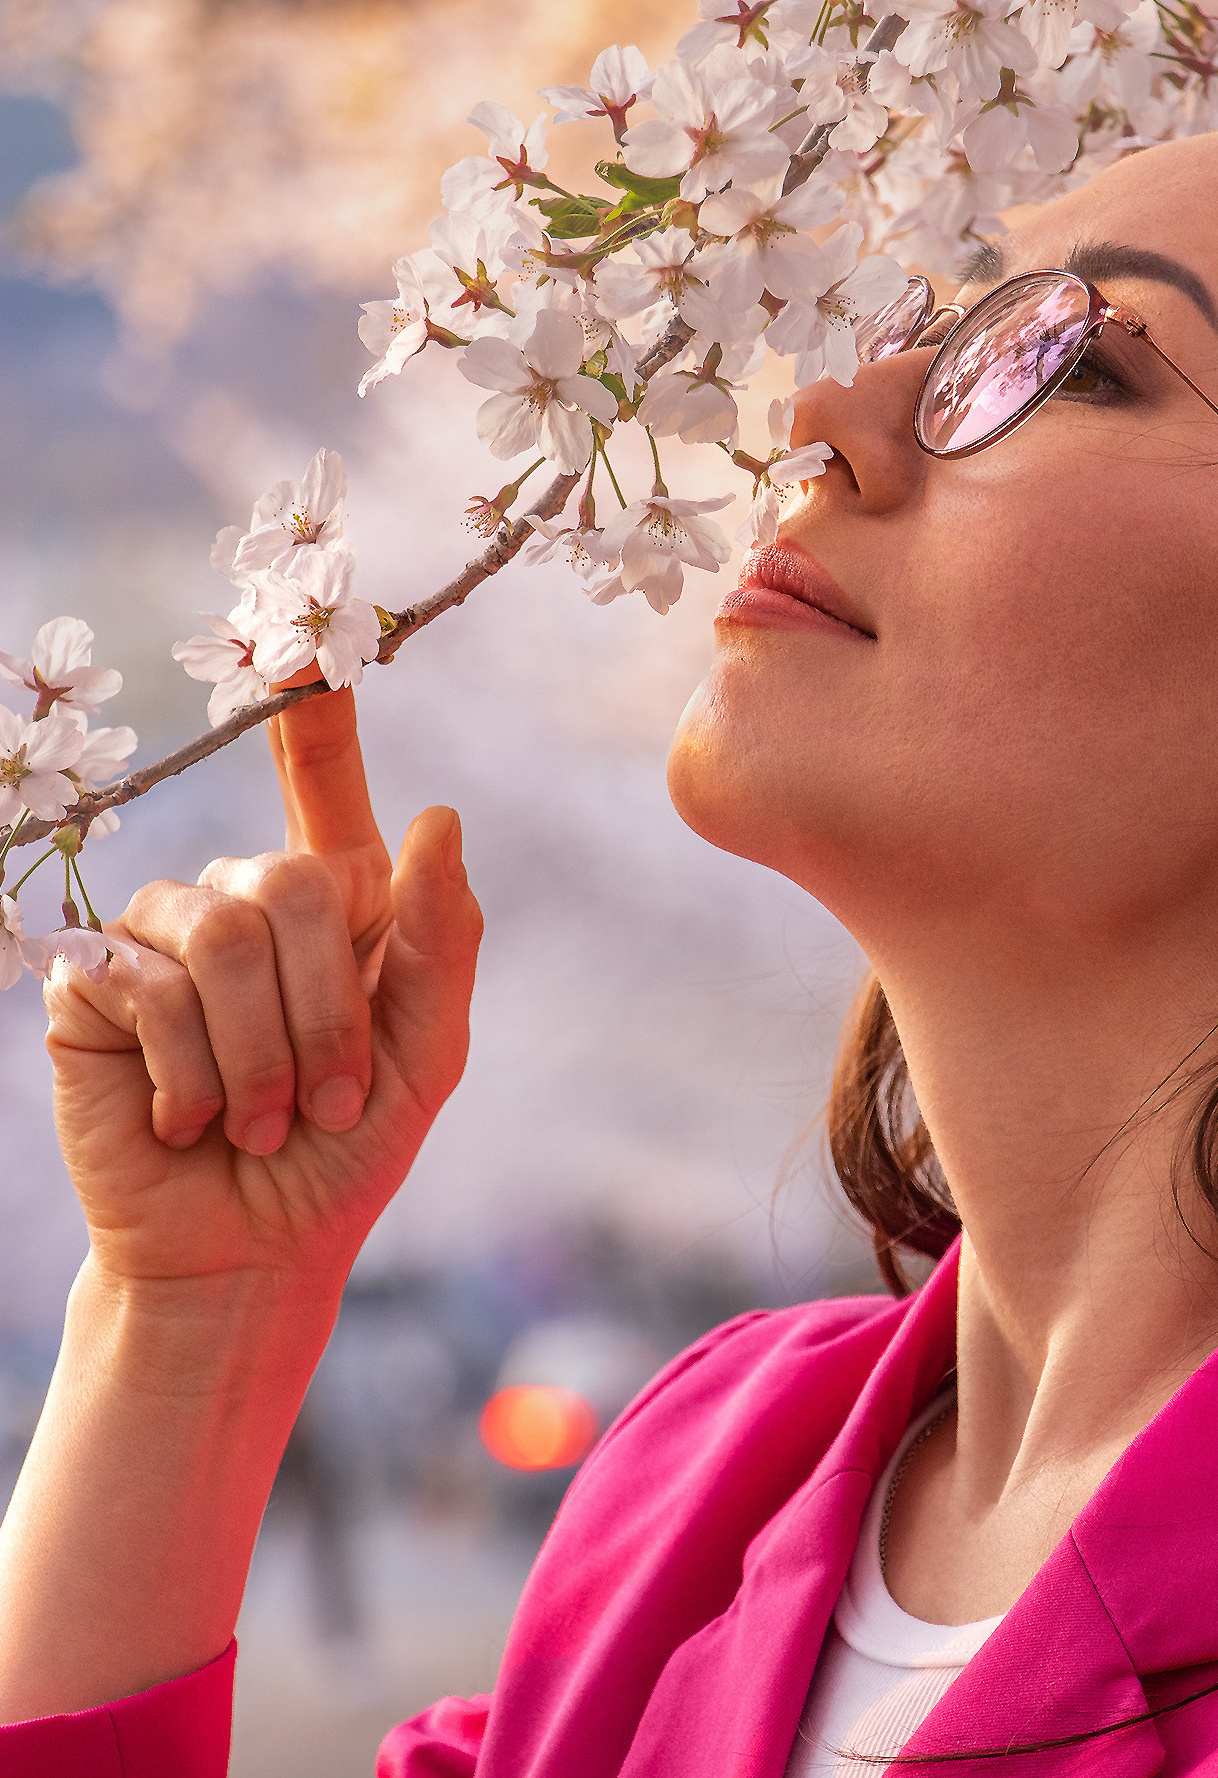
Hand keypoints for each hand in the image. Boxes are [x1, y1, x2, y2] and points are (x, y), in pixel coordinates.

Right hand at [41, 675, 483, 1294]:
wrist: (252, 1249)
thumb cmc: (345, 1150)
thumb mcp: (426, 1051)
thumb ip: (438, 938)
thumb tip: (438, 816)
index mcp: (336, 905)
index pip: (324, 786)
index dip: (318, 718)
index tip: (314, 651)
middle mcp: (246, 902)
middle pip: (293, 881)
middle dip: (324, 1010)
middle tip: (325, 1101)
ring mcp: (165, 938)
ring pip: (224, 933)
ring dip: (259, 1052)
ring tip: (258, 1122)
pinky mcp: (97, 987)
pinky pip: (152, 985)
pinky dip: (193, 1071)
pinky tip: (189, 1120)